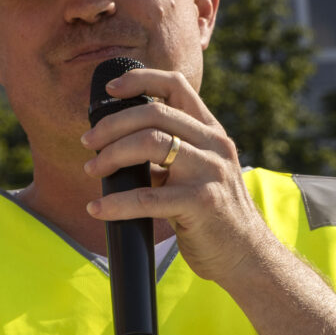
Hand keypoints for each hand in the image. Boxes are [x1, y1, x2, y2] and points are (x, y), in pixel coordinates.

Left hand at [79, 65, 275, 283]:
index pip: (176, 86)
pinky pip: (148, 198)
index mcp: (211, 132)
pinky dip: (116, 203)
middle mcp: (214, 144)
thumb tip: (119, 144)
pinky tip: (98, 209)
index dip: (140, 79)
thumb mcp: (197, 172)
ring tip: (92, 171)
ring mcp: (210, 172)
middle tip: (88, 143)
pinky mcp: (202, 203)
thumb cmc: (212, 215)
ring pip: (150, 143)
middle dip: (112, 125)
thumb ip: (170, 154)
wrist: (246, 255)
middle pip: (154, 113)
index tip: (111, 89)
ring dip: (111, 155)